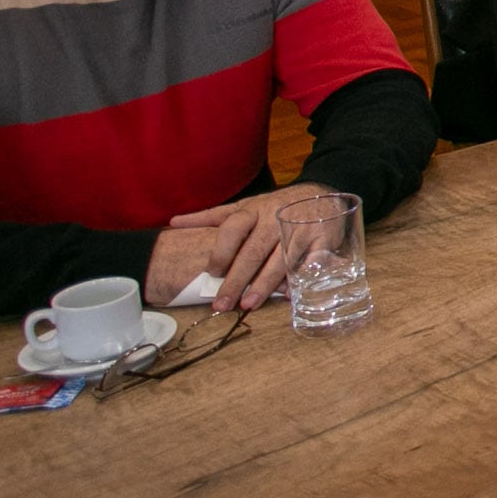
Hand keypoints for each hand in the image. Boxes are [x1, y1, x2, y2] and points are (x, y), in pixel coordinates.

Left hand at [161, 183, 318, 311]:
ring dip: (264, 284)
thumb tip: (174, 222)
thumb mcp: (244, 205)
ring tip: (249, 304)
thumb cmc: (276, 205)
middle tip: (223, 303)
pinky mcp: (323, 238)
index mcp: (253, 211)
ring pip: (280, 260)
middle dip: (237, 279)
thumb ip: (211, 216)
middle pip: (253, 252)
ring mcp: (300, 229)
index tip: (212, 273)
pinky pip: (310, 262)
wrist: (321, 192)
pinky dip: (300, 278)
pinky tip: (288, 295)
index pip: (232, 230)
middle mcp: (275, 219)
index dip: (221, 252)